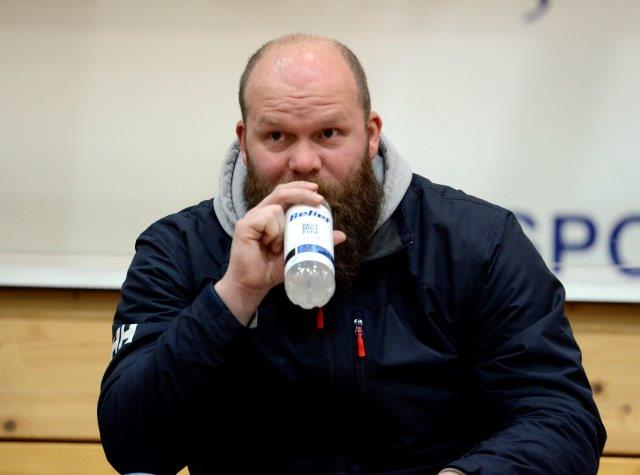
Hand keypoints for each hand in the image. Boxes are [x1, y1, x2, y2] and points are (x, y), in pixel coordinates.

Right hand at [215, 181, 345, 324]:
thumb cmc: (271, 269)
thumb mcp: (299, 253)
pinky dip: (274, 232)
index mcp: (270, 215)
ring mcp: (250, 218)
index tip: (318, 191)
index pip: (284, 193)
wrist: (252, 286)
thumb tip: (341, 235)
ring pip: (276, 209)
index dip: (300, 188)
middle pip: (280, 192)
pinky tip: (269, 246)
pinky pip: (267, 218)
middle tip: (318, 199)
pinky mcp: (244, 226)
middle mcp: (259, 212)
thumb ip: (316, 242)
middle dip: (301, 192)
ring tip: (278, 247)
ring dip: (284, 228)